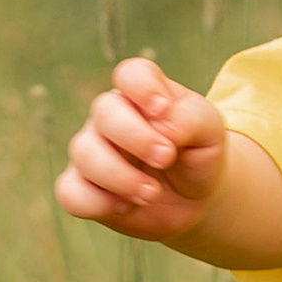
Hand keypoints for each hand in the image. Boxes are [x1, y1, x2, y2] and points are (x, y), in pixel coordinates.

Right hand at [57, 56, 231, 239]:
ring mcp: (93, 152)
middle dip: (137, 138)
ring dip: (121, 177)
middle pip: (104, 111)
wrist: (194, 200)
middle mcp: (111, 118)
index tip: (163, 109)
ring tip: (151, 192)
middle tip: (166, 158)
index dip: (143, 88)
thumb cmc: (198, 154)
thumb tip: (160, 125)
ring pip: (85, 153)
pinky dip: (96, 202)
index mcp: (143, 95)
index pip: (131, 75)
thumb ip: (189, 119)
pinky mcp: (83, 188)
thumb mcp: (210, 131)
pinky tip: (124, 206)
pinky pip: (70, 192)